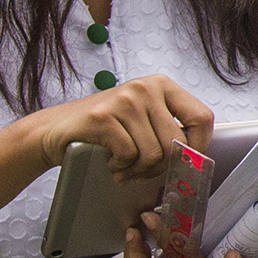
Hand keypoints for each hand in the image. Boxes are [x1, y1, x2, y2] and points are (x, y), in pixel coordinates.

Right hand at [22, 74, 216, 179]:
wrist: (55, 130)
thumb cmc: (104, 128)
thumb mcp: (143, 119)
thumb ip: (170, 129)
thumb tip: (198, 157)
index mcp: (162, 86)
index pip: (203, 118)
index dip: (198, 147)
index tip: (185, 161)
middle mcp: (146, 88)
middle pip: (176, 143)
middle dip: (161, 167)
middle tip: (143, 171)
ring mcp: (124, 100)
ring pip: (153, 153)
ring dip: (138, 170)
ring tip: (125, 165)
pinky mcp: (103, 117)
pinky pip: (129, 155)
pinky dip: (121, 168)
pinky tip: (111, 162)